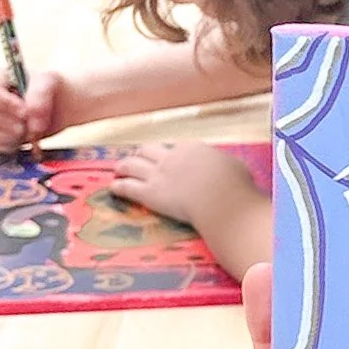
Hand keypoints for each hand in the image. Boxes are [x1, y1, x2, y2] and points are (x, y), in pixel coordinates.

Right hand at [0, 69, 65, 148]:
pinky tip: (26, 135)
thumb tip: (28, 114)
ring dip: (13, 132)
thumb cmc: (49, 87)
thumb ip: (39, 94)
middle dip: (7, 120)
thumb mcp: (50, 82)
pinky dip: (14, 143)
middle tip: (27, 120)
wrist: (60, 106)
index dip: (5, 104)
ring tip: (30, 126)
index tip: (24, 111)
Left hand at [109, 141, 255, 228]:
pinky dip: (119, 187)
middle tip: (138, 158)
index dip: (170, 152)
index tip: (170, 157)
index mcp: (192, 148)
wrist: (222, 201)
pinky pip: (128, 187)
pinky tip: (114, 188)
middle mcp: (171, 156)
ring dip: (123, 166)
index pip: (176, 146)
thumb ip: (224, 163)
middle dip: (142, 153)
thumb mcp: (235, 166)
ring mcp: (158, 174)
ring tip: (119, 169)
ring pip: (132, 164)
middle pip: (149, 150)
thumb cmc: (235, 185)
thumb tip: (226, 166)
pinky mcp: (149, 193)